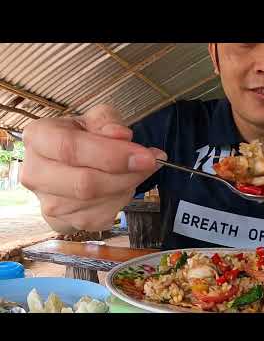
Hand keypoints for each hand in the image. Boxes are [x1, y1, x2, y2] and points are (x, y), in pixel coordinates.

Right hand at [21, 104, 166, 232]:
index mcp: (38, 138)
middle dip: (127, 176)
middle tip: (150, 164)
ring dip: (126, 188)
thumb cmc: (83, 137)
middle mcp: (35, 173)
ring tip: (133, 172)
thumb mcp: (96, 119)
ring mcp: (47, 201)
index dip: (112, 155)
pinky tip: (121, 187)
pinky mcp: (62, 222)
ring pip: (97, 203)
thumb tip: (120, 135)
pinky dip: (120, 202)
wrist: (68, 163)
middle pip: (85, 183)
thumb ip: (108, 121)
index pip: (71, 149)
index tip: (146, 157)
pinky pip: (100, 217)